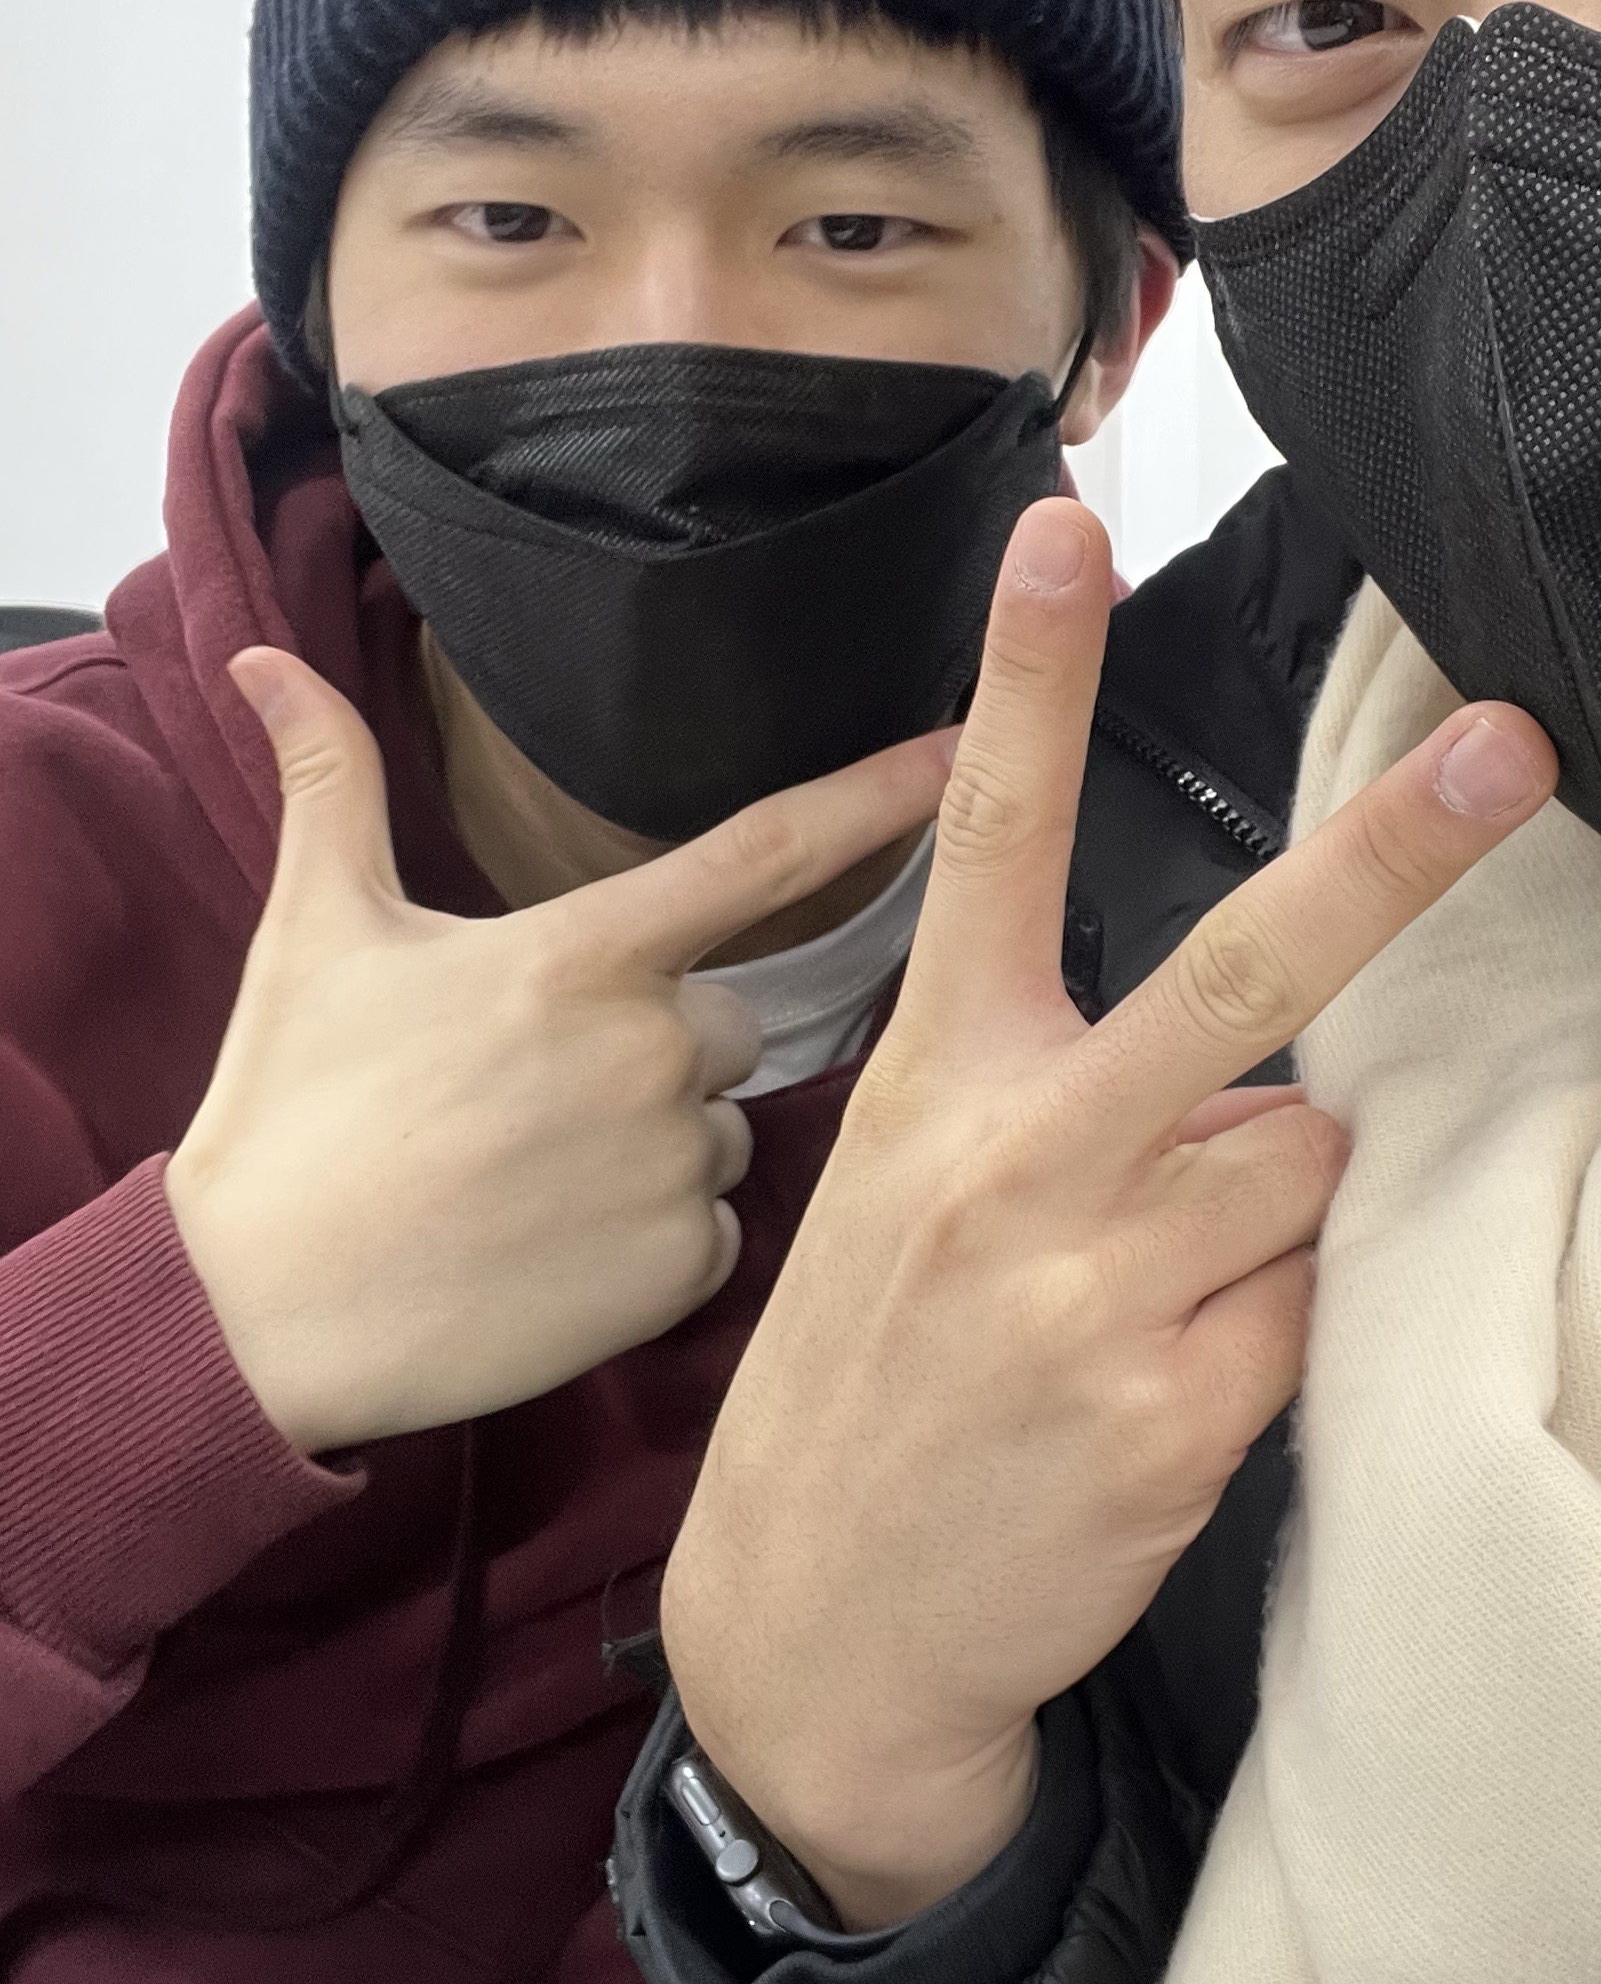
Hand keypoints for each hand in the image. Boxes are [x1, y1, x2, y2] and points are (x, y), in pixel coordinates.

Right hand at [166, 649, 955, 1454]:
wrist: (255, 1322)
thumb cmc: (287, 1118)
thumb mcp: (313, 934)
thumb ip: (330, 783)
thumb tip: (260, 661)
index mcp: (584, 954)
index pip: (766, 851)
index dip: (875, 795)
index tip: (962, 749)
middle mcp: (653, 1052)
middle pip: (730, 1019)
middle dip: (661, 1042)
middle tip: (538, 1089)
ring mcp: (676, 1167)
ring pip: (721, 1127)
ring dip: (657, 1143)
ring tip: (531, 1178)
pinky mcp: (681, 1272)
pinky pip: (714, 1230)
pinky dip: (655, 1238)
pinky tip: (555, 1250)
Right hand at [662, 498, 1555, 1926]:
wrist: (818, 1634)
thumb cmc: (872, 1379)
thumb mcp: (903, 1201)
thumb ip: (1061, 1104)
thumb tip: (1269, 1081)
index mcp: (936, 1081)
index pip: (988, 843)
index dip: (1028, 677)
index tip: (1068, 523)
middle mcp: (1020, 1163)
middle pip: (1238, 975)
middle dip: (1388, 860)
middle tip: (1511, 749)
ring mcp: (1102, 1294)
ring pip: (1313, 1160)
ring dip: (1292, 1201)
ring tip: (1177, 1288)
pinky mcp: (1179, 1416)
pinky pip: (1315, 1310)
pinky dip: (1287, 1329)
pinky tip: (1179, 1391)